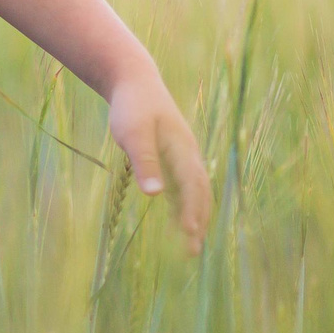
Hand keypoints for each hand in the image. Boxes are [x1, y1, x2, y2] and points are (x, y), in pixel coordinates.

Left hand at [106, 69, 212, 254]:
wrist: (134, 80)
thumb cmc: (133, 106)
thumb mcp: (134, 133)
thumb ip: (145, 162)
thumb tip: (155, 195)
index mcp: (182, 150)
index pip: (192, 187)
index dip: (193, 211)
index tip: (190, 234)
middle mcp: (188, 154)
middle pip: (200, 193)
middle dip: (199, 221)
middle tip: (193, 251)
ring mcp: (183, 155)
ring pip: (195, 191)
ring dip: (195, 216)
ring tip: (191, 244)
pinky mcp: (173, 156)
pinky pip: (184, 186)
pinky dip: (185, 205)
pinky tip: (178, 222)